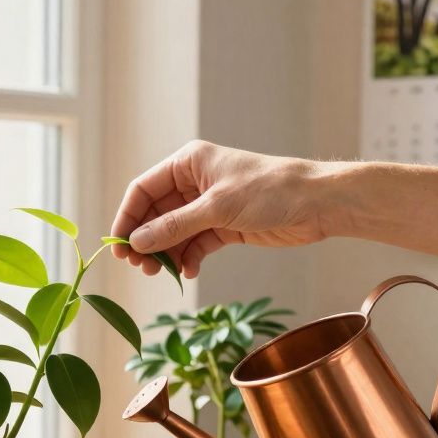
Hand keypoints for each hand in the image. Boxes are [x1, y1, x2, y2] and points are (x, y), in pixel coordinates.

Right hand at [110, 140, 331, 276]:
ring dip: (165, 253)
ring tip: (160, 274)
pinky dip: (188, 258)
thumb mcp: (217, 208)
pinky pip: (194, 244)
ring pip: (173, 232)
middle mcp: (194, 183)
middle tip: (139, 267)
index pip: (144, 190)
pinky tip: (188, 272)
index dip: (128, 218)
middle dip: (146, 240)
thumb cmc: (269, 191)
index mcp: (188, 164)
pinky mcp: (224, 226)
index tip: (119, 247)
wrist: (317, 204)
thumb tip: (138, 242)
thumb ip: (174, 226)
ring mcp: (208, 206)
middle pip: (155, 214)